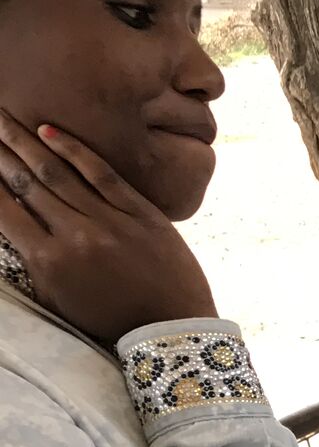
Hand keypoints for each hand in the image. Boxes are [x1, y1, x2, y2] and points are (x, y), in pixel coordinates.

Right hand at [0, 114, 214, 341]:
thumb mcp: (59, 299)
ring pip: (57, 172)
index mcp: (49, 261)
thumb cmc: (112, 320)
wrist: (173, 328)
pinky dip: (75, 150)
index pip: (2, 209)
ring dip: (24, 141)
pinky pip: (103, 174)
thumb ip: (32, 262)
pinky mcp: (142, 214)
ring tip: (3, 118)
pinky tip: (50, 130)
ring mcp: (110, 222)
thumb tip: (11, 226)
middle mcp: (75, 236)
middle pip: (25, 182)